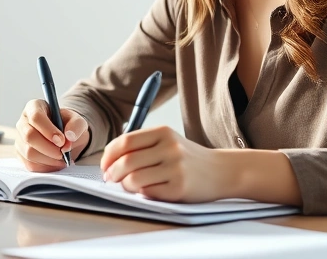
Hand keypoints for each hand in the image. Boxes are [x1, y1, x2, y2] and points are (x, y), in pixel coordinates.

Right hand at [15, 99, 89, 171]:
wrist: (65, 137)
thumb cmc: (68, 125)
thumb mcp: (77, 120)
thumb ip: (76, 125)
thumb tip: (69, 137)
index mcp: (34, 107)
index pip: (36, 117)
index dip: (48, 130)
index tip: (62, 140)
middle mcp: (23, 122)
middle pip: (29, 136)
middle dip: (48, 148)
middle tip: (63, 153)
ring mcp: (20, 139)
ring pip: (29, 153)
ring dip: (49, 159)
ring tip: (63, 158)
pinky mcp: (21, 154)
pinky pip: (30, 164)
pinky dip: (46, 167)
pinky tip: (57, 163)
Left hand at [100, 126, 228, 202]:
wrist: (222, 171)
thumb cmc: (188, 158)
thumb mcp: (168, 142)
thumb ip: (142, 146)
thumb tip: (109, 162)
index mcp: (163, 132)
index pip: (124, 142)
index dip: (108, 156)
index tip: (104, 165)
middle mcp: (170, 148)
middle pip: (126, 162)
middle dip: (112, 173)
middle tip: (110, 179)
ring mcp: (176, 168)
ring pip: (134, 180)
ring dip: (125, 186)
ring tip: (129, 186)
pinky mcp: (179, 188)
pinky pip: (148, 193)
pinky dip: (142, 194)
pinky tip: (148, 190)